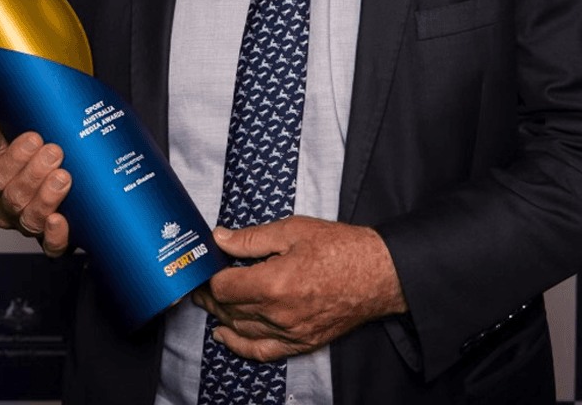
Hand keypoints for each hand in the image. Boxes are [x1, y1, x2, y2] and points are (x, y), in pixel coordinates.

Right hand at [0, 116, 72, 256]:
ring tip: (63, 176)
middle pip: (14, 199)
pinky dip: (54, 236)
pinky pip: (50, 247)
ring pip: (31, 220)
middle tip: (55, 152)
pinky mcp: (51, 238)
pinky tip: (60, 220)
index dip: (14, 159)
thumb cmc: (21, 142)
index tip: (34, 138)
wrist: (55, 153)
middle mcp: (4, 211)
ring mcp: (27, 226)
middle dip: (35, 174)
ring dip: (47, 198)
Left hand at [191, 215, 406, 361]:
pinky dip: (240, 345)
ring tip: (212, 301)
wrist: (379, 274)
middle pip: (229, 309)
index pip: (224, 287)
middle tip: (202, 282)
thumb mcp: (294, 230)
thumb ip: (252, 239)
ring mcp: (289, 332)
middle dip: (211, 295)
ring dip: (222, 316)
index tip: (206, 265)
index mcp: (274, 283)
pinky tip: (226, 336)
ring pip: (241, 329)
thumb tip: (220, 239)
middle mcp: (278, 314)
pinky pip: (262, 351)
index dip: (210, 275)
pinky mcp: (301, 343)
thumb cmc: (341, 248)